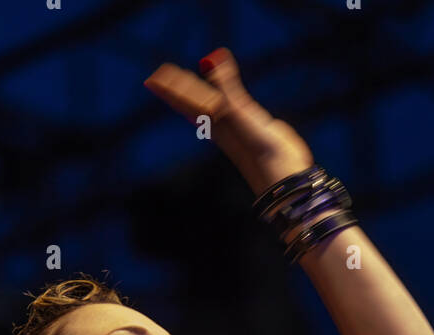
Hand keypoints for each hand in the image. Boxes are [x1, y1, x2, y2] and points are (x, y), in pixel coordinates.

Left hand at [144, 47, 314, 195]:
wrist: (280, 173)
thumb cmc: (256, 147)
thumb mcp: (238, 114)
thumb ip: (225, 88)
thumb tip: (209, 62)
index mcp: (212, 121)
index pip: (186, 99)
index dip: (170, 88)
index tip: (153, 79)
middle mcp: (219, 123)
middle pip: (194, 100)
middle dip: (179, 88)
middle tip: (162, 76)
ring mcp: (235, 124)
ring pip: (210, 103)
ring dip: (199, 90)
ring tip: (189, 81)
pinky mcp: (252, 125)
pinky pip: (232, 105)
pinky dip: (226, 93)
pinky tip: (223, 98)